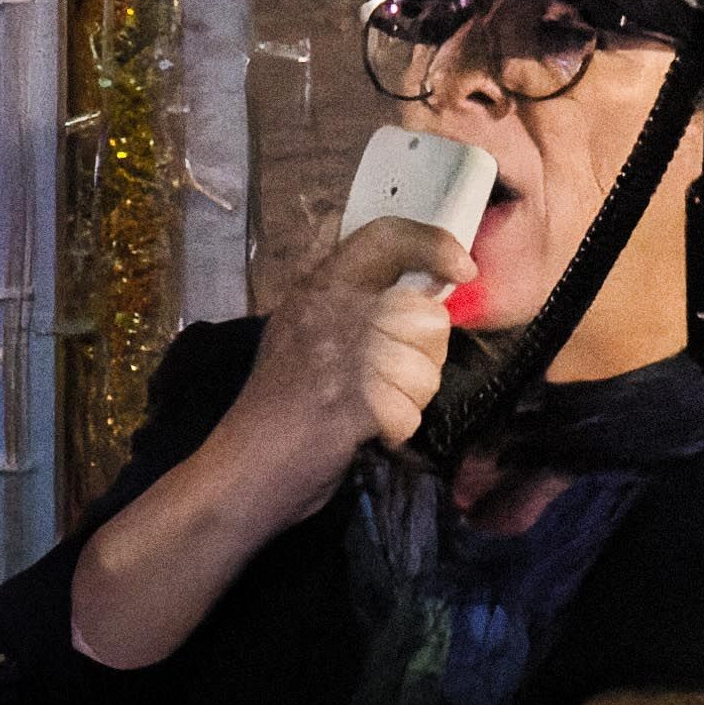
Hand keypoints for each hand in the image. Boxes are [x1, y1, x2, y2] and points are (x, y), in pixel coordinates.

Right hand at [66, 214, 469, 669]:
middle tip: (391, 377)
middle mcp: (331, 310)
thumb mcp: (304, 330)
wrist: (242, 469)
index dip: (434, 243)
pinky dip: (397, 426)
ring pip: (426, 365)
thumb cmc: (277, 404)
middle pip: (424, 314)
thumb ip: (352, 306)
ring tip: (371, 406)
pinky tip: (366, 431)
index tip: (461, 268)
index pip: (387, 235)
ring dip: (412, 395)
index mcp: (317, 287)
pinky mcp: (356, 401)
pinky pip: (410, 407)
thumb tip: (422, 296)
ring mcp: (343, 354)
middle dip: (425, 353)